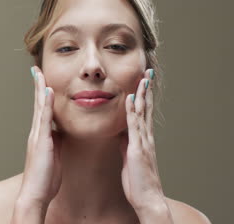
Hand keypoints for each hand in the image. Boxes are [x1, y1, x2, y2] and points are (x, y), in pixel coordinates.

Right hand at [17, 66, 62, 206]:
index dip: (43, 94)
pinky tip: (48, 92)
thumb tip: (59, 133)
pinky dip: (46, 104)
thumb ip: (55, 142)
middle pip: (38, 103)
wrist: (35, 193)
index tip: (43, 80)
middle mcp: (37, 132)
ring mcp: (38, 135)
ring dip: (40, 89)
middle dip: (38, 85)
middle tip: (37, 69)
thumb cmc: (45, 178)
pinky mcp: (42, 141)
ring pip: (40, 107)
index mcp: (41, 135)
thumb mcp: (54, 155)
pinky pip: (45, 119)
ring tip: (40, 73)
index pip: (42, 110)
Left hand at [119, 69, 169, 212]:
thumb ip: (126, 144)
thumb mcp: (129, 158)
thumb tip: (122, 134)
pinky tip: (131, 97)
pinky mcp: (137, 148)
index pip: (143, 113)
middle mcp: (145, 137)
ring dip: (142, 94)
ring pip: (142, 113)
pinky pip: (134, 126)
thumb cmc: (137, 181)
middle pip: (146, 108)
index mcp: (142, 139)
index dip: (143, 97)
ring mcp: (142, 141)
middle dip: (146, 89)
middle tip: (147, 71)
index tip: (142, 81)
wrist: (146, 198)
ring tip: (142, 77)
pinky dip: (132, 110)